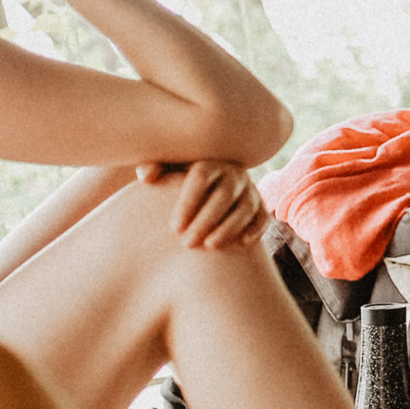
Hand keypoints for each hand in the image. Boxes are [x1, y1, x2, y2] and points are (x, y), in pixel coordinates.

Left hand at [137, 159, 267, 250]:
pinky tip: (242, 244)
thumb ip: (152, 169)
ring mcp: (249, 190)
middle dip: (206, 220)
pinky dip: (256, 229)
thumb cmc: (176, 182)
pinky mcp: (259, 207)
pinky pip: (262, 217)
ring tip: (210, 246)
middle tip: (187, 243)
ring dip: (229, 228)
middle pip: (223, 196)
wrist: (204, 189)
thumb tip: (147, 176)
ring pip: (245, 208)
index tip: (174, 228)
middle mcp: (233, 174)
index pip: (200, 178)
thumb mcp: (164, 172)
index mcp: (207, 162)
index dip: (188, 202)